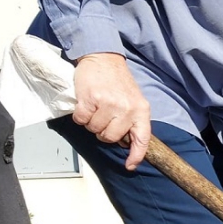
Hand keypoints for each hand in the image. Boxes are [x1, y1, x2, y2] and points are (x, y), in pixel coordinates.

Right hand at [73, 53, 150, 168]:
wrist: (103, 58)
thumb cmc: (118, 82)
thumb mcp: (134, 100)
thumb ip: (133, 120)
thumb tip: (126, 142)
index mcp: (141, 110)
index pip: (142, 139)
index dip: (136, 155)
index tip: (130, 165)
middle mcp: (127, 109)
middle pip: (110, 138)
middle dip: (104, 131)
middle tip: (104, 117)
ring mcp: (108, 104)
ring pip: (94, 130)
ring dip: (91, 122)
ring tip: (96, 108)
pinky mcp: (90, 99)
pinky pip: (81, 120)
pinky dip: (80, 115)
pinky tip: (86, 104)